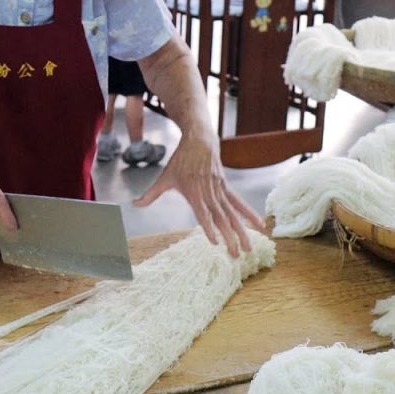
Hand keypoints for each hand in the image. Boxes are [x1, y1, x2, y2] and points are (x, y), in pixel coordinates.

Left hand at [134, 130, 265, 256]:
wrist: (199, 139)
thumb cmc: (180, 160)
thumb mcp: (165, 177)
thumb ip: (151, 194)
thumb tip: (134, 204)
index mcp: (194, 191)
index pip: (203, 213)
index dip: (209, 227)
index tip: (215, 242)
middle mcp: (209, 192)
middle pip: (222, 217)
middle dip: (230, 237)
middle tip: (236, 254)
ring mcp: (220, 189)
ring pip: (233, 213)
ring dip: (242, 231)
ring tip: (249, 248)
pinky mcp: (226, 187)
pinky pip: (239, 203)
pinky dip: (249, 214)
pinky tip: (260, 225)